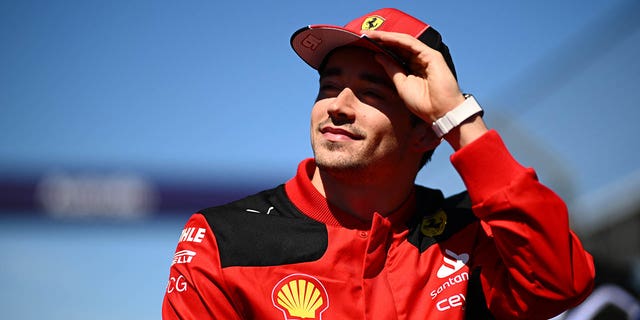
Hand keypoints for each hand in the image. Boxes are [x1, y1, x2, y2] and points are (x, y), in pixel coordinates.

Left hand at [363, 30, 487, 149]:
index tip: (365, 44)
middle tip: (364, 34)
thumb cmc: (423, 103)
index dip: (381, 48)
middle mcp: (420, 60)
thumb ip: (391, 69)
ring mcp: (426, 56)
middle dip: (382, 39)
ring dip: (387, 37)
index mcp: (413, 68)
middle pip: (399, 45)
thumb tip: (378, 56)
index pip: (396, 53)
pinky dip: (397, 39)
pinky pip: (411, 44)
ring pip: (404, 42)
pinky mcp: (431, 55)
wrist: (440, 112)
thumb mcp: (401, 84)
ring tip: (371, 34)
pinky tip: (384, 37)